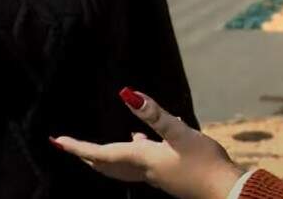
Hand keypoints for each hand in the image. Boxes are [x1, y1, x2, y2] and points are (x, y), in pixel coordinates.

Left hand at [54, 89, 245, 198]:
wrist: (225, 189)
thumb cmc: (204, 162)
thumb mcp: (180, 133)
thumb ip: (154, 114)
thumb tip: (127, 93)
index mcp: (142, 159)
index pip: (100, 153)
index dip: (77, 147)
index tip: (57, 141)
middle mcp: (144, 170)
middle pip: (106, 164)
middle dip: (87, 155)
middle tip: (69, 147)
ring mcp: (157, 175)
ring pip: (123, 165)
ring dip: (107, 155)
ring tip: (98, 146)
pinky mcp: (170, 175)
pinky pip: (143, 163)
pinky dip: (136, 152)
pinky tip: (146, 142)